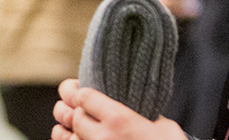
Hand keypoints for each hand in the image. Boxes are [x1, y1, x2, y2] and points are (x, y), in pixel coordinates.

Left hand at [53, 79, 185, 139]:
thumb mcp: (163, 127)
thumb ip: (143, 115)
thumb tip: (136, 110)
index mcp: (119, 119)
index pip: (83, 96)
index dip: (80, 93)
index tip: (83, 93)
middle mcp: (102, 137)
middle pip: (73, 116)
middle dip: (74, 111)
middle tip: (80, 111)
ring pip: (64, 137)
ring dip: (66, 131)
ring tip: (70, 127)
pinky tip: (71, 139)